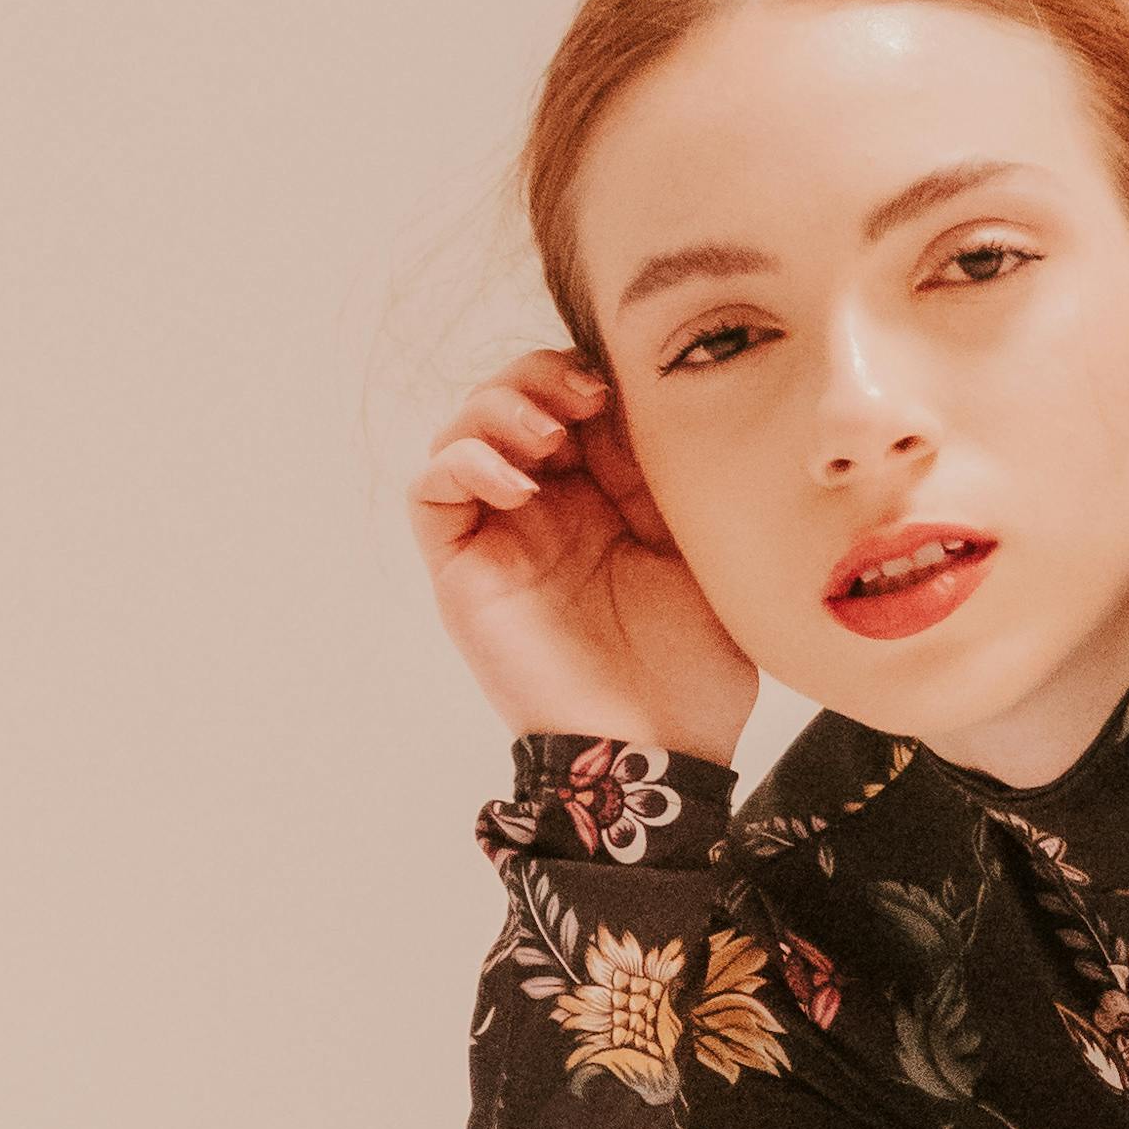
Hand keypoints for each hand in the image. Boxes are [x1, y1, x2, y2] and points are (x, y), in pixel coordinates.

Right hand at [411, 342, 757, 760]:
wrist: (661, 754)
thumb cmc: (693, 671)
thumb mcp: (699, 552)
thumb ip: (667, 478)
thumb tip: (640, 401)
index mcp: (604, 501)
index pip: (573, 404)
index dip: (589, 375)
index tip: (626, 380)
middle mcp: (545, 512)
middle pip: (512, 403)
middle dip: (540, 376)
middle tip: (585, 394)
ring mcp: (500, 540)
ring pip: (463, 433)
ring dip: (497, 408)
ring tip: (549, 433)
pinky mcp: (463, 573)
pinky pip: (430, 492)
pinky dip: (462, 462)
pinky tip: (518, 481)